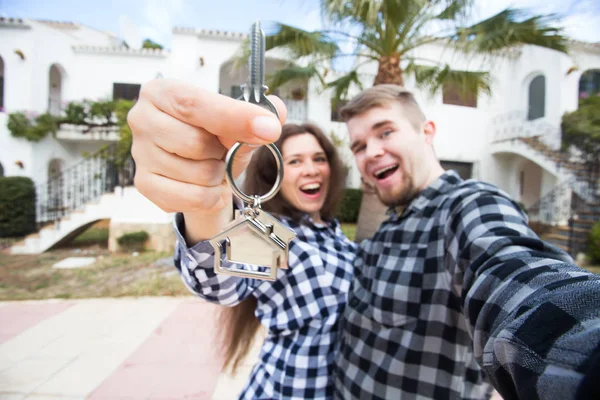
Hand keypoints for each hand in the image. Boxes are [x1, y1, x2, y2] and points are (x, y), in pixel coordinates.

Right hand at [128, 79, 286, 241]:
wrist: (199, 172)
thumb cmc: (214, 138)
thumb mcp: (238, 122)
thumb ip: (259, 113)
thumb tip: (276, 111)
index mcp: (163, 92)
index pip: (195, 104)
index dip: (234, 117)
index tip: (269, 129)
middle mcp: (142, 119)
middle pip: (196, 142)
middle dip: (222, 152)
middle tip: (221, 150)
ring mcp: (139, 153)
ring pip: (198, 174)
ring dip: (217, 175)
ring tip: (211, 166)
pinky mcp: (145, 184)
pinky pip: (193, 197)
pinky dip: (210, 196)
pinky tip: (205, 185)